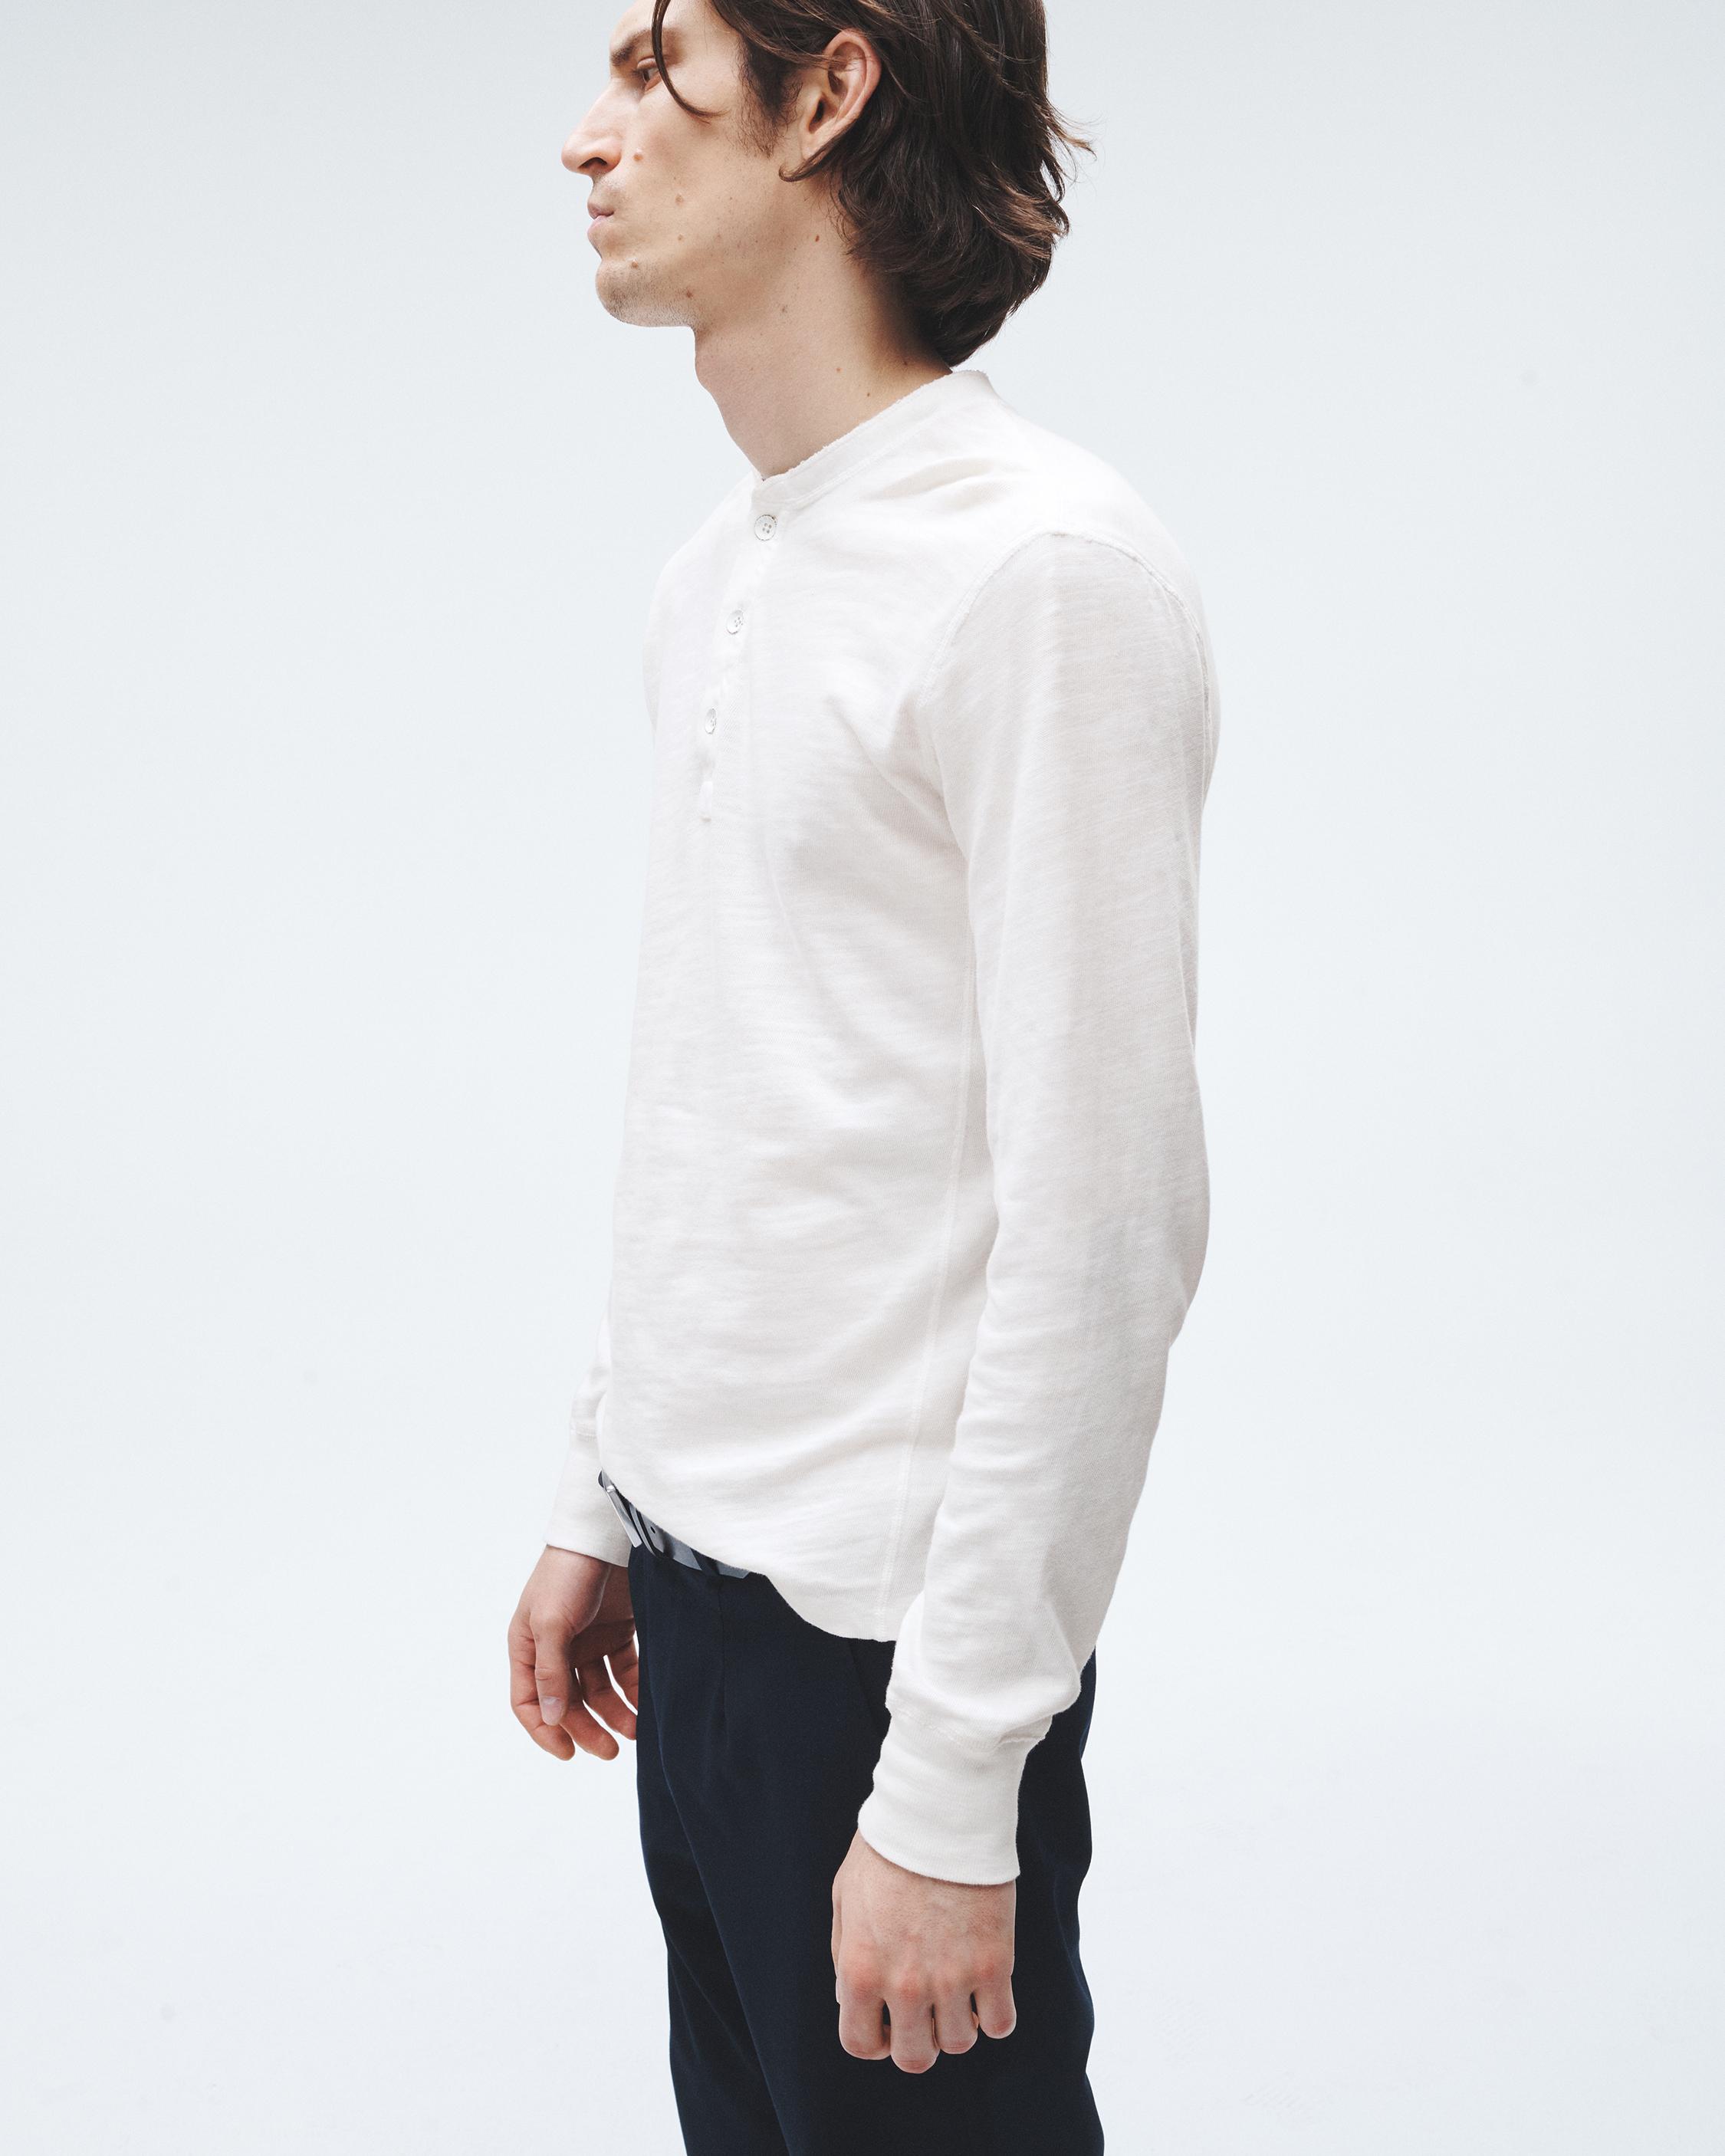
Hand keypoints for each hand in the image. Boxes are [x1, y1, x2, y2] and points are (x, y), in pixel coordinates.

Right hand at [508, 1546, 638, 1760]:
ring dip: (616, 1712)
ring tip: (638, 1730)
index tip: (569, 1753)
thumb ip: (551, 1671)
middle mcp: (555, 1648)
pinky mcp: (617, 1630)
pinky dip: (634, 1689)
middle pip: (568, 1701)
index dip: (545, 1731)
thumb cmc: (568, 1572)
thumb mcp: (551, 1622)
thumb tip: (551, 1718)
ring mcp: (587, 1640)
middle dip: (588, 1728)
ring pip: (599, 1690)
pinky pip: (625, 1670)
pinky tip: (648, 1703)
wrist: (606, 1532)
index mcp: (528, 1645)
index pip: (529, 1701)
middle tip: (611, 1751)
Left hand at [829, 1828, 1015, 2071]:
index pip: (860, 2044)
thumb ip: (845, 1954)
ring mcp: (953, 1979)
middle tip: (926, 2011)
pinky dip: (995, 2015)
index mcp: (861, 1970)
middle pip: (914, 2057)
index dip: (873, 2040)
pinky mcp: (996, 1964)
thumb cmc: (888, 1848)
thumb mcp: (845, 1897)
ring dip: (958, 2025)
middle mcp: (905, 1985)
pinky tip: (987, 1988)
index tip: (886, 2024)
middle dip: (917, 2039)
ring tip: (959, 1992)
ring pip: (959, 2043)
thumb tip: (850, 1997)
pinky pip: (1002, 2023)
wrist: (940, 1812)